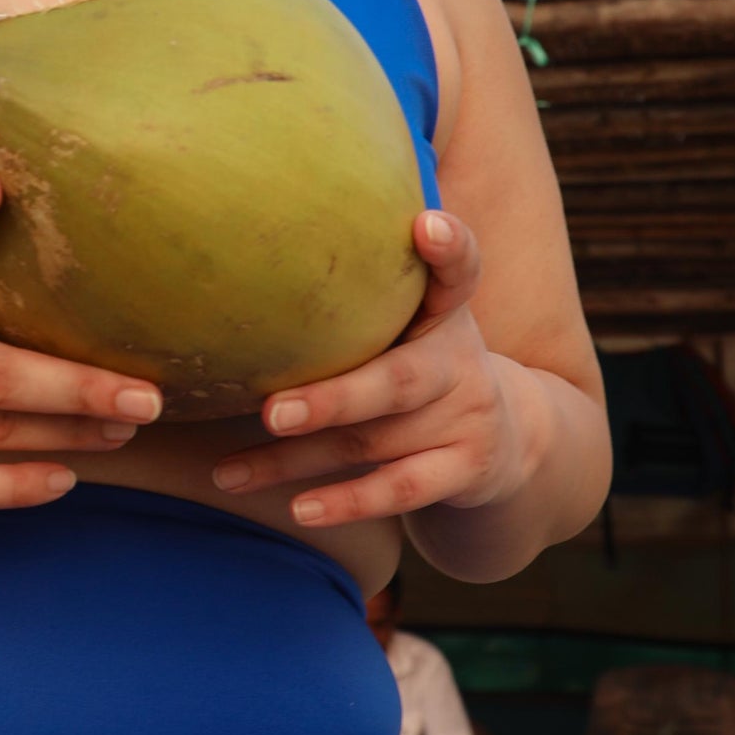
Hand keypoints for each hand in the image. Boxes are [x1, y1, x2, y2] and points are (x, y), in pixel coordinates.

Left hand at [207, 210, 537, 531]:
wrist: (506, 437)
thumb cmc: (425, 363)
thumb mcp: (416, 319)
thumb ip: (364, 290)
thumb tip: (253, 247)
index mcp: (446, 311)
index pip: (461, 269)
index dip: (449, 247)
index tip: (427, 225)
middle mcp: (461, 362)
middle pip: (395, 381)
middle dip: (331, 399)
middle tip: (271, 411)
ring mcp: (467, 419)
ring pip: (372, 442)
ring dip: (294, 460)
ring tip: (229, 473)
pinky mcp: (466, 470)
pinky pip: (400, 490)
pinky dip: (347, 501)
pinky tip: (299, 510)